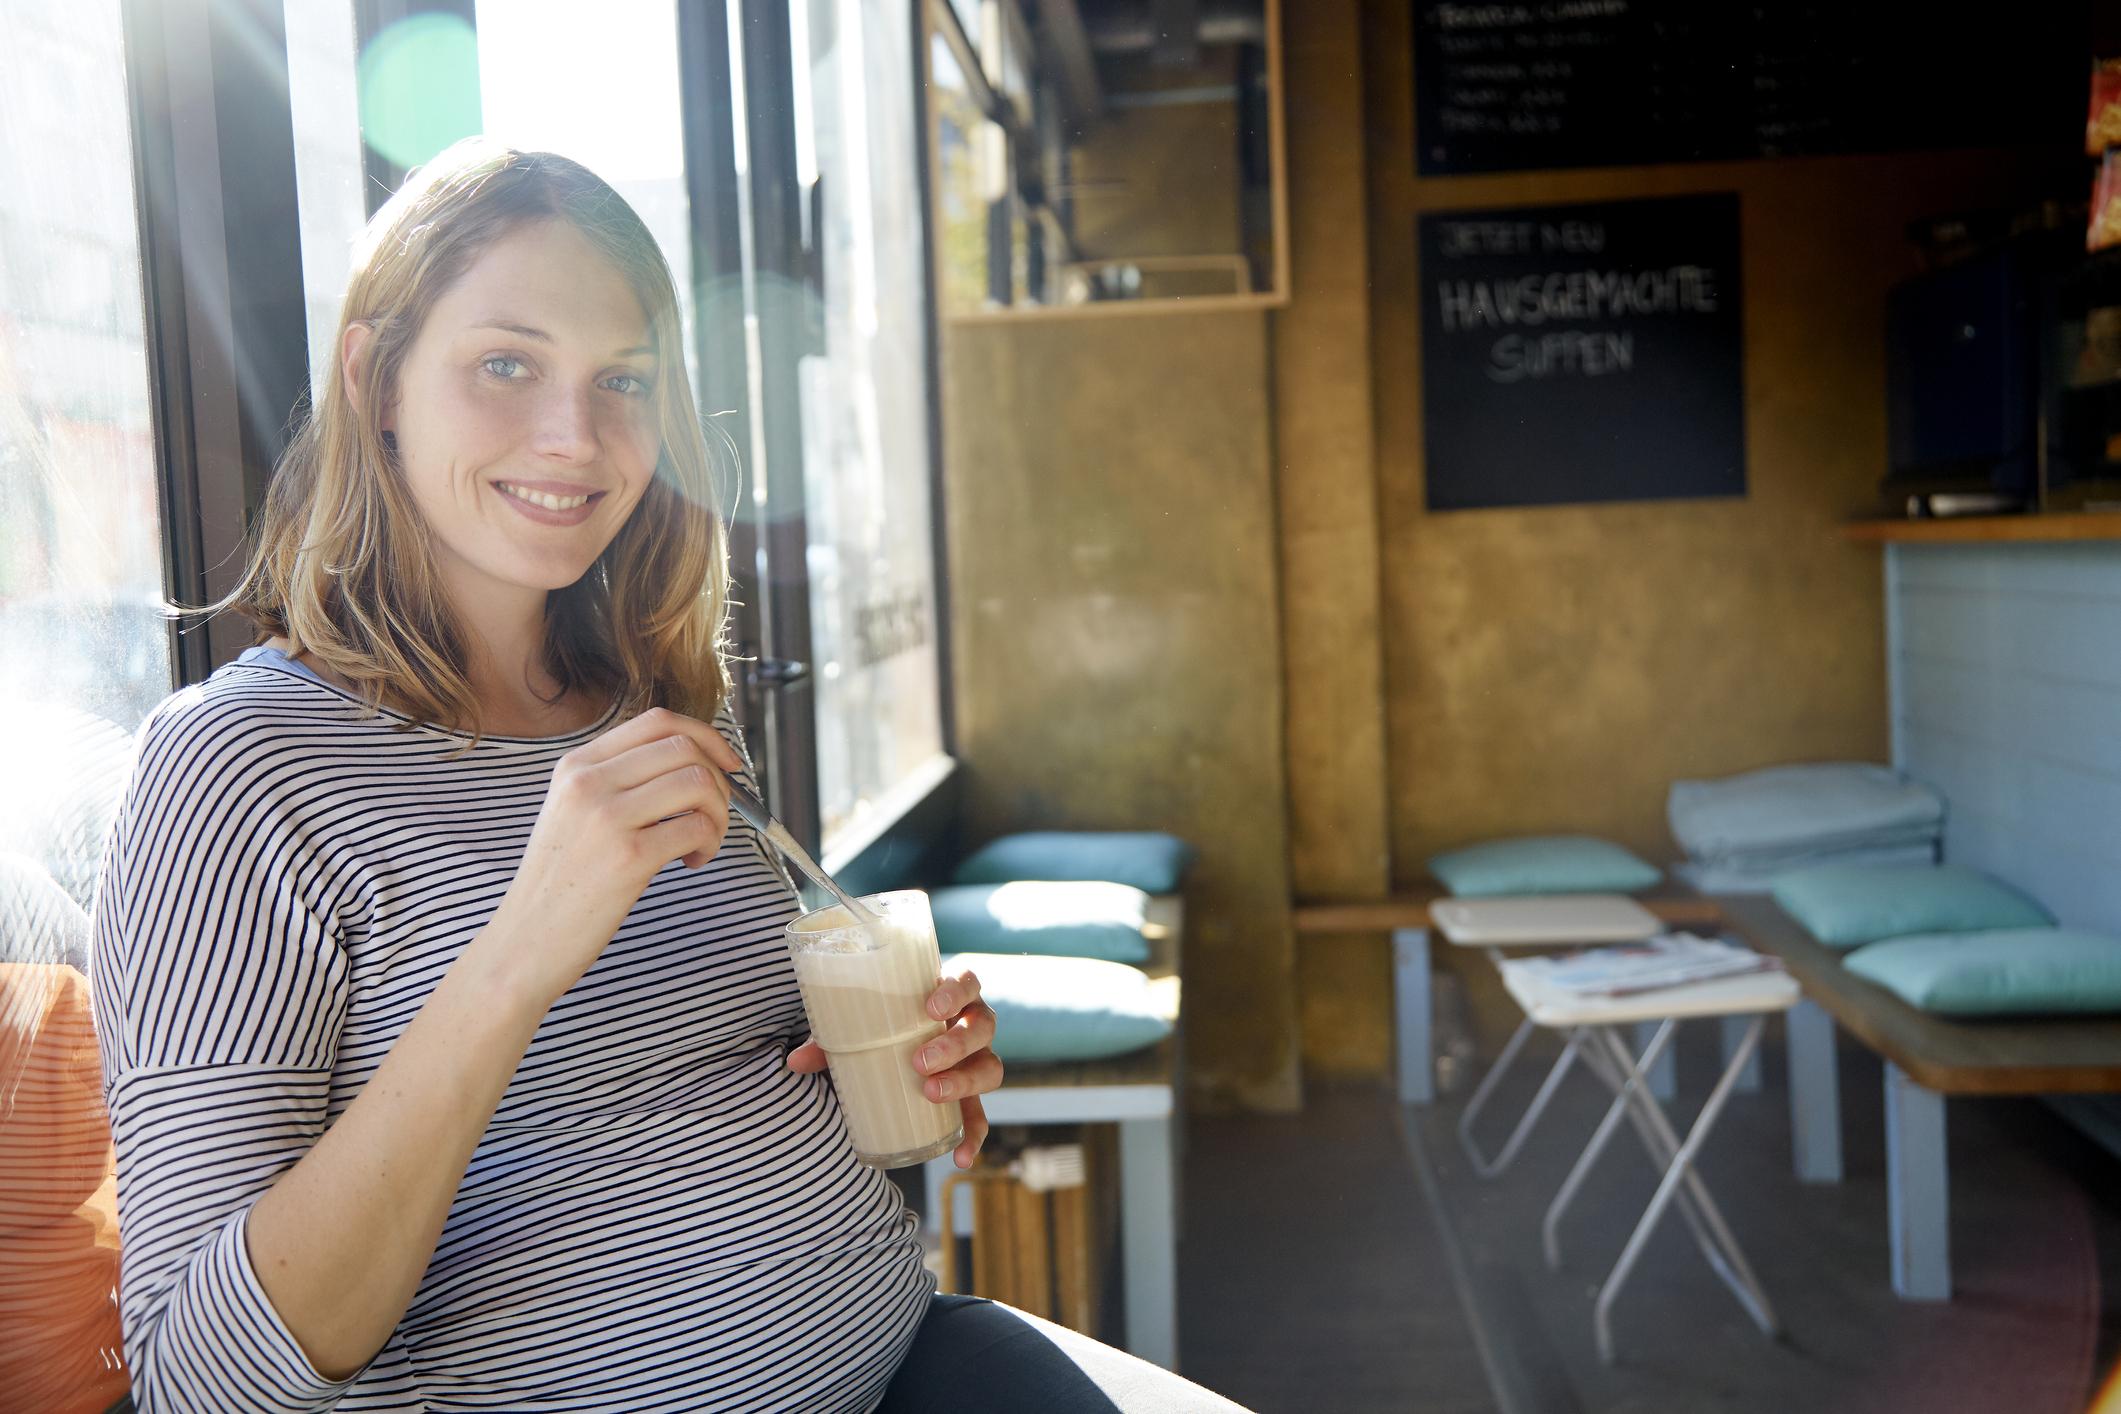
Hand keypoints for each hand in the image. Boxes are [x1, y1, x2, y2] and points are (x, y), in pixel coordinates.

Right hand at [494, 706, 747, 1006]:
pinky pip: (698, 827)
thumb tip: (694, 765)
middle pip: (685, 749)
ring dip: (718, 814)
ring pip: (698, 783)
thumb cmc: (559, 883)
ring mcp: (607, 817)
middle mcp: (588, 782)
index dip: (706, 737)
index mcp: (576, 766)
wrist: (525, 941)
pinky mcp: (629, 856)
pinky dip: (709, 843)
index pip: (657, 722)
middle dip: (719, 781)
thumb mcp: (573, 813)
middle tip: (714, 816)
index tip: (727, 765)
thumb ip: (619, 782)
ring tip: (703, 842)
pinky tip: (691, 862)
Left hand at [786, 968, 1001, 1169]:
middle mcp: (971, 1024)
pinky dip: (973, 1137)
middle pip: (982, 1027)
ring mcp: (975, 1061)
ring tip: (931, 1094)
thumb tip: (795, 1062)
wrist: (892, 1047)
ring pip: (990, 1068)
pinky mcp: (971, 1097)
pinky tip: (959, 1157)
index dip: (957, 990)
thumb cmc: (880, 1027)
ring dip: (964, 1082)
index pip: (968, 980)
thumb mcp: (858, 1027)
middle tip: (920, 1061)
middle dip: (955, 1044)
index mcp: (949, 996)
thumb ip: (830, 1041)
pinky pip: (981, 1117)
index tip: (931, 1007)